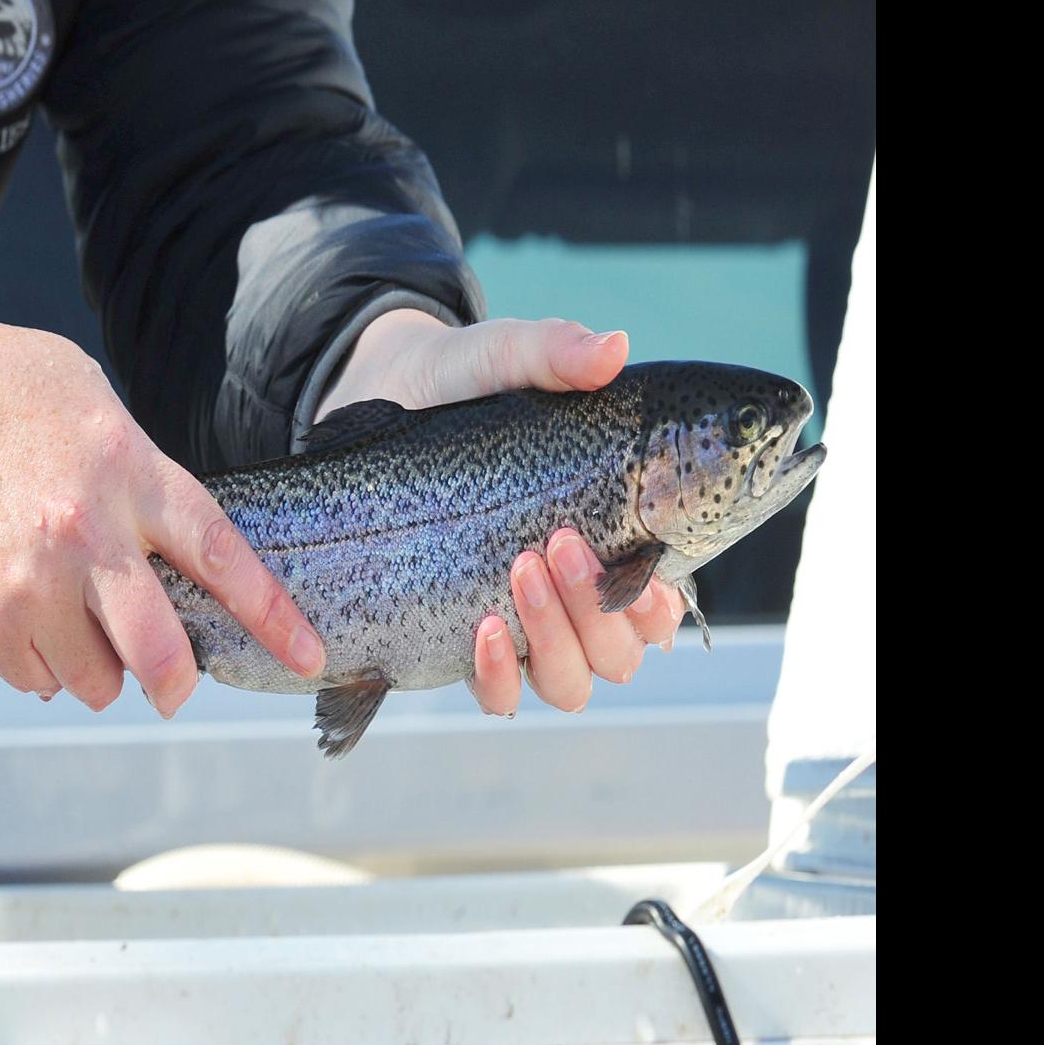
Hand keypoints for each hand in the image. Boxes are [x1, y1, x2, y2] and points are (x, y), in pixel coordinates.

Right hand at [0, 305, 323, 715]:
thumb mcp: (97, 403)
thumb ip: (145, 472)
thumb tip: (176, 539)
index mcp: (133, 471)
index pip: (222, 555)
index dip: (272, 615)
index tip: (307, 654)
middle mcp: (89, 533)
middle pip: (160, 649)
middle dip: (177, 682)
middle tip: (176, 686)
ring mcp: (30, 580)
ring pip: (95, 679)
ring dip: (100, 670)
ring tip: (82, 625)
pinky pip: (32, 678)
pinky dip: (42, 667)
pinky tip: (34, 621)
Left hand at [315, 310, 687, 716]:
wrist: (382, 398)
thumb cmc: (459, 380)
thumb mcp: (503, 356)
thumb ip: (554, 351)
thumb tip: (612, 348)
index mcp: (605, 534)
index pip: (658, 599)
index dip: (661, 603)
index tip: (642, 565)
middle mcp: (570, 592)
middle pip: (621, 653)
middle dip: (598, 610)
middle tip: (558, 544)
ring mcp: (517, 621)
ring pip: (571, 683)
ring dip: (556, 641)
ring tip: (519, 572)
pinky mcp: (460, 638)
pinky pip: (500, 696)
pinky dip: (500, 676)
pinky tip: (481, 629)